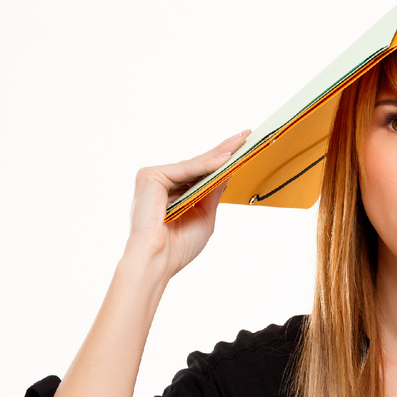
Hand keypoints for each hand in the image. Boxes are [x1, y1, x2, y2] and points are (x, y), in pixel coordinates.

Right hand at [125, 130, 249, 278]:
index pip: (201, 172)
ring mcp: (155, 177)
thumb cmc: (177, 247)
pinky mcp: (150, 176)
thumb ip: (214, 193)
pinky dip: (207, 165)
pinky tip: (226, 158)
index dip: (222, 159)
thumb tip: (229, 171)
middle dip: (224, 148)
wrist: (157, 261)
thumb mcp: (205, 216)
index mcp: (172, 193)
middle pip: (199, 163)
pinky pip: (186, 169)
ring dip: (220, 152)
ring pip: (194, 164)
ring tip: (242, 141)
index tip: (242, 147)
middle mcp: (162, 182)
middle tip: (246, 134)